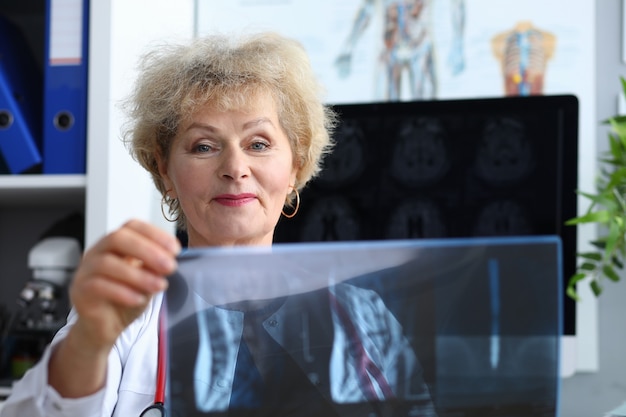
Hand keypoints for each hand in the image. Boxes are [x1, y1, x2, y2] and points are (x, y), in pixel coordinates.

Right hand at [68, 219, 180, 352]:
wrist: (106, 327)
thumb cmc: (127, 297)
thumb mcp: (148, 279)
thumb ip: (155, 268)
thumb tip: (168, 261)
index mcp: (116, 244)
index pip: (132, 226)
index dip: (154, 234)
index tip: (175, 249)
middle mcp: (98, 251)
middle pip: (117, 238)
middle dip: (147, 251)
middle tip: (170, 266)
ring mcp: (85, 270)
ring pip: (106, 263)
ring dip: (138, 275)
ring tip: (160, 286)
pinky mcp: (80, 291)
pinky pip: (98, 286)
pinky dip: (122, 292)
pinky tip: (139, 299)